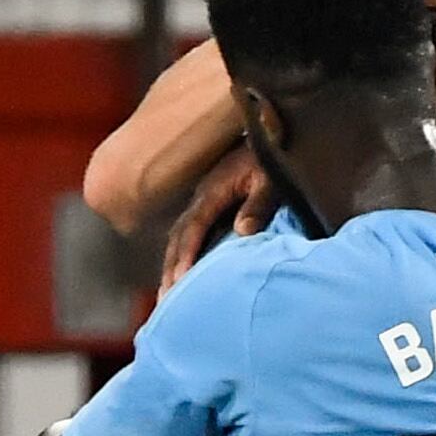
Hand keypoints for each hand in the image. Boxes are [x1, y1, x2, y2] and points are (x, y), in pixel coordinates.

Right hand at [158, 145, 267, 296]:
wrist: (265, 134)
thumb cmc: (270, 158)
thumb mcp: (269, 179)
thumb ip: (258, 204)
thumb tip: (242, 232)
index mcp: (212, 192)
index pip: (193, 227)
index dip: (187, 254)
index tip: (181, 279)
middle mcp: (200, 199)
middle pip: (178, 238)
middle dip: (171, 269)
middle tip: (166, 301)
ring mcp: (201, 203)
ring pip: (178, 238)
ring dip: (171, 266)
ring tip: (166, 297)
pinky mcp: (207, 208)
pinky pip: (187, 235)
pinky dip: (180, 257)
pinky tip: (178, 276)